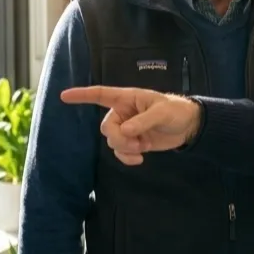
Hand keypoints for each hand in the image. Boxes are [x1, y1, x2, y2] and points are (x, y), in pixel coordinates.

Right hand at [60, 86, 201, 164]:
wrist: (189, 126)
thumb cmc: (176, 110)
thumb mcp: (162, 112)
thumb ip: (143, 121)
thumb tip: (125, 131)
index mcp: (127, 98)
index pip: (100, 94)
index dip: (82, 95)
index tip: (64, 96)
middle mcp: (123, 113)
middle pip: (106, 127)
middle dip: (117, 138)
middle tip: (135, 143)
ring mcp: (128, 128)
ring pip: (112, 141)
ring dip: (124, 148)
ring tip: (141, 148)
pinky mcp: (134, 142)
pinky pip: (120, 151)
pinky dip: (127, 157)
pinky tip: (140, 159)